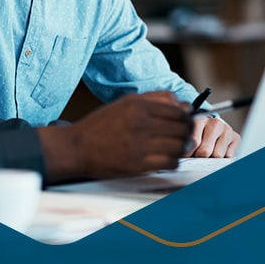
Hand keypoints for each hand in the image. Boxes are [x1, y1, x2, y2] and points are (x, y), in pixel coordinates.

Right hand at [37, 91, 191, 181]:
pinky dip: (173, 161)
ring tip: (178, 148)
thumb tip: (182, 103)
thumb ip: (154, 99)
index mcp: (139, 106)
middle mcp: (141, 124)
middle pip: (182, 128)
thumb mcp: (125, 102)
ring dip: (183, 148)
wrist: (77, 147)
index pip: (179, 110)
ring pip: (179, 146)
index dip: (188, 117)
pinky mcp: (138, 164)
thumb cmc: (101, 125)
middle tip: (186, 136)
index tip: (187, 121)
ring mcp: (140, 145)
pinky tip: (167, 159)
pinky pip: (170, 163)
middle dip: (188, 132)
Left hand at [185, 116, 240, 157]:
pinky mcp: (236, 137)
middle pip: (205, 151)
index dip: (188, 153)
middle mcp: (215, 123)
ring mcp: (227, 129)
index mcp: (200, 119)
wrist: (211, 128)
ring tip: (208, 151)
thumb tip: (187, 157)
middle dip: (199, 157)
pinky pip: (228, 156)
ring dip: (211, 158)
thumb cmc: (197, 135)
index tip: (186, 155)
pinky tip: (218, 150)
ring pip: (217, 155)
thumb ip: (187, 145)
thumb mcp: (188, 136)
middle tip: (197, 154)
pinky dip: (222, 157)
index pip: (194, 141)